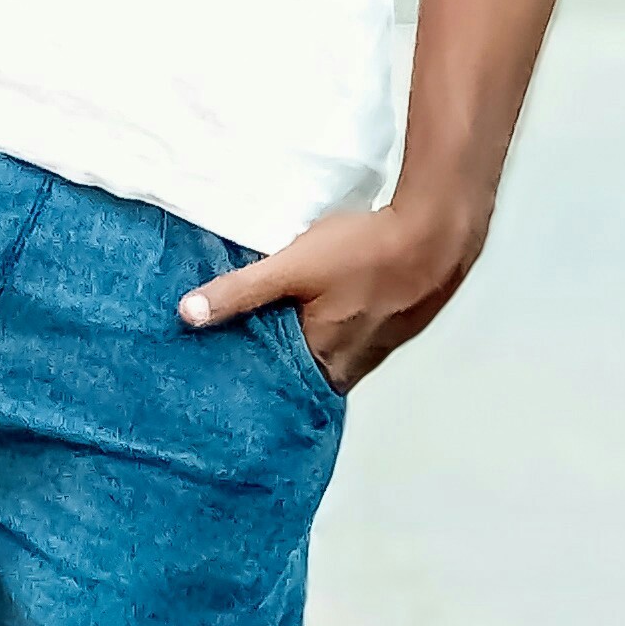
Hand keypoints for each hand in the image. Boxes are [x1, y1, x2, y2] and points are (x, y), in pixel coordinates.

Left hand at [176, 196, 483, 394]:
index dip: (249, 385)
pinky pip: (350, 340)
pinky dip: (330, 332)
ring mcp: (376, 348)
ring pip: (328, 358)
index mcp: (322, 362)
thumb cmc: (366, 252)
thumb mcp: (293, 266)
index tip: (219, 379)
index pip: (275, 392)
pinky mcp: (392, 325)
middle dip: (274, 369)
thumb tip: (186, 315)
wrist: (438, 234)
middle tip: (237, 355)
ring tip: (273, 333)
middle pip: (302, 378)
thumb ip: (241, 291)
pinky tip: (321, 311)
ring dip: (304, 350)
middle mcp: (350, 366)